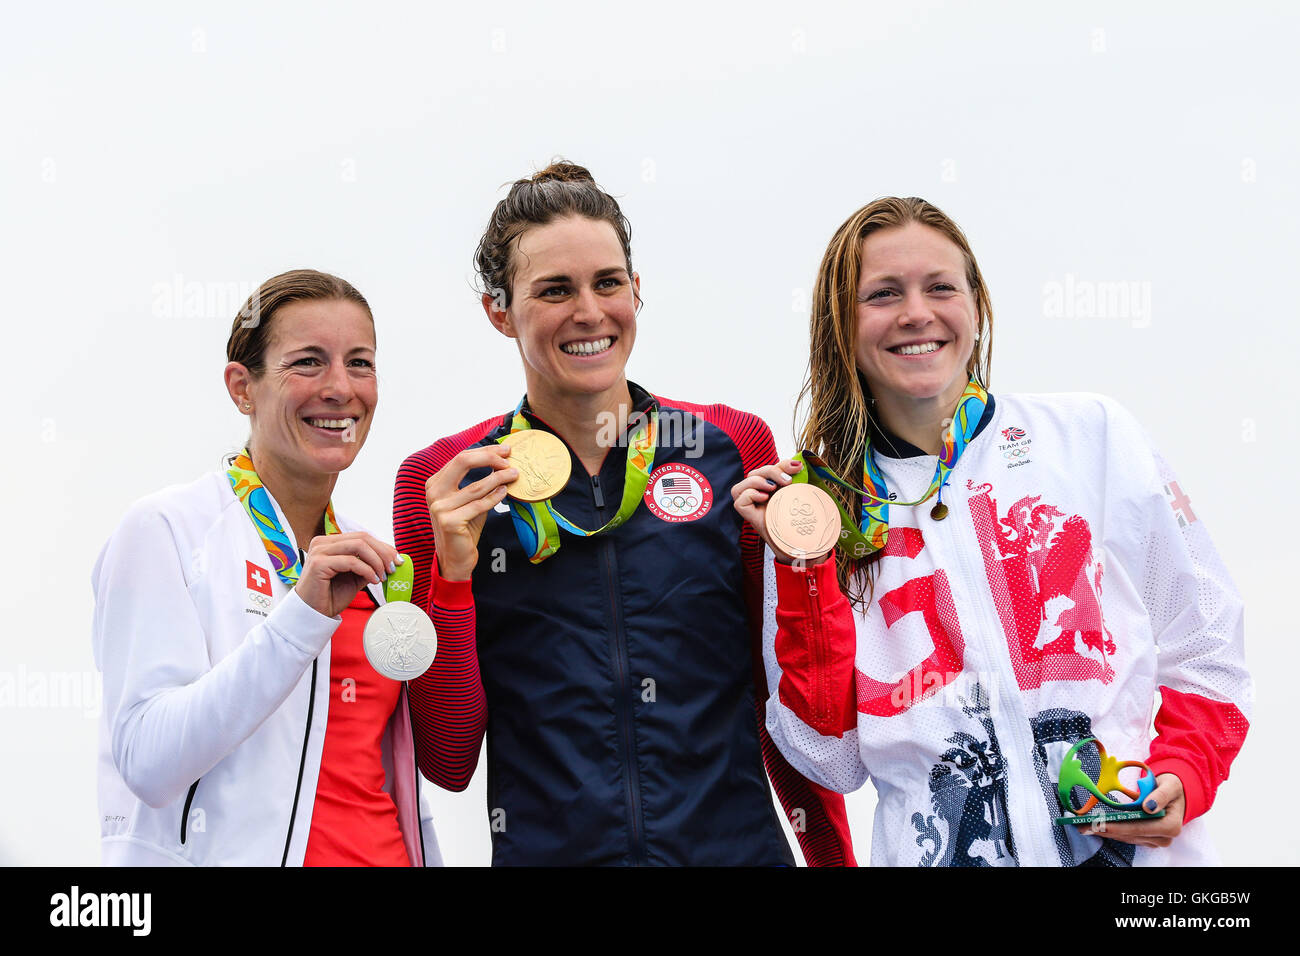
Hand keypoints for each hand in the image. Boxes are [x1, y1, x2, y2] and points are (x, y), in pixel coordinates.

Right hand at [295, 532, 400, 617]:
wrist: (313, 614)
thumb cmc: (331, 596)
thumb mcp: (355, 577)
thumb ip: (369, 565)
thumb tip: (391, 559)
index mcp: (331, 542)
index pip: (362, 536)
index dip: (383, 546)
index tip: (397, 559)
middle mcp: (323, 543)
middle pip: (362, 538)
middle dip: (383, 552)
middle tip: (393, 567)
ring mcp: (319, 551)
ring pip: (358, 546)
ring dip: (376, 561)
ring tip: (383, 576)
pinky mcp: (318, 563)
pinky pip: (351, 561)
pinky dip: (367, 570)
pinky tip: (373, 580)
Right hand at [425, 445, 517, 580]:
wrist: (455, 558)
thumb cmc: (465, 527)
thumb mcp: (470, 501)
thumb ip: (480, 483)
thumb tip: (502, 462)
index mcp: (436, 483)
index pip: (461, 458)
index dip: (484, 451)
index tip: (504, 450)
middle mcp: (434, 492)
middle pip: (463, 462)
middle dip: (489, 456)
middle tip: (509, 458)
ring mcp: (439, 507)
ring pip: (476, 486)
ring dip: (499, 478)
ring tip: (514, 474)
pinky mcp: (449, 521)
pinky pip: (479, 505)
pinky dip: (494, 497)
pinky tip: (505, 491)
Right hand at [730, 458, 807, 561]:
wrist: (797, 541)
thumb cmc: (795, 518)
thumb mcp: (795, 493)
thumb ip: (792, 476)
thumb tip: (797, 462)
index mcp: (768, 487)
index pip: (768, 469)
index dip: (781, 465)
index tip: (797, 467)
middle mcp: (756, 494)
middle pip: (755, 473)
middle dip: (772, 472)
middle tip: (788, 482)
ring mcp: (749, 504)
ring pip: (742, 484)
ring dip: (758, 481)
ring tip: (773, 489)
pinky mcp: (745, 514)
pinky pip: (739, 499)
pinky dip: (750, 494)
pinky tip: (765, 498)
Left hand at [1084, 773, 1184, 847]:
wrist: (1175, 793)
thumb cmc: (1172, 788)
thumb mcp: (1170, 785)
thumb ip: (1160, 795)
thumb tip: (1149, 807)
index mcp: (1170, 826)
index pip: (1140, 828)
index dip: (1118, 827)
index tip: (1100, 824)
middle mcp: (1163, 837)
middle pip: (1130, 835)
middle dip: (1106, 830)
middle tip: (1084, 825)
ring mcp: (1154, 840)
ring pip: (1125, 837)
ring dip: (1105, 832)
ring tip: (1084, 826)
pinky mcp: (1146, 839)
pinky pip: (1126, 836)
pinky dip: (1111, 830)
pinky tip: (1096, 826)